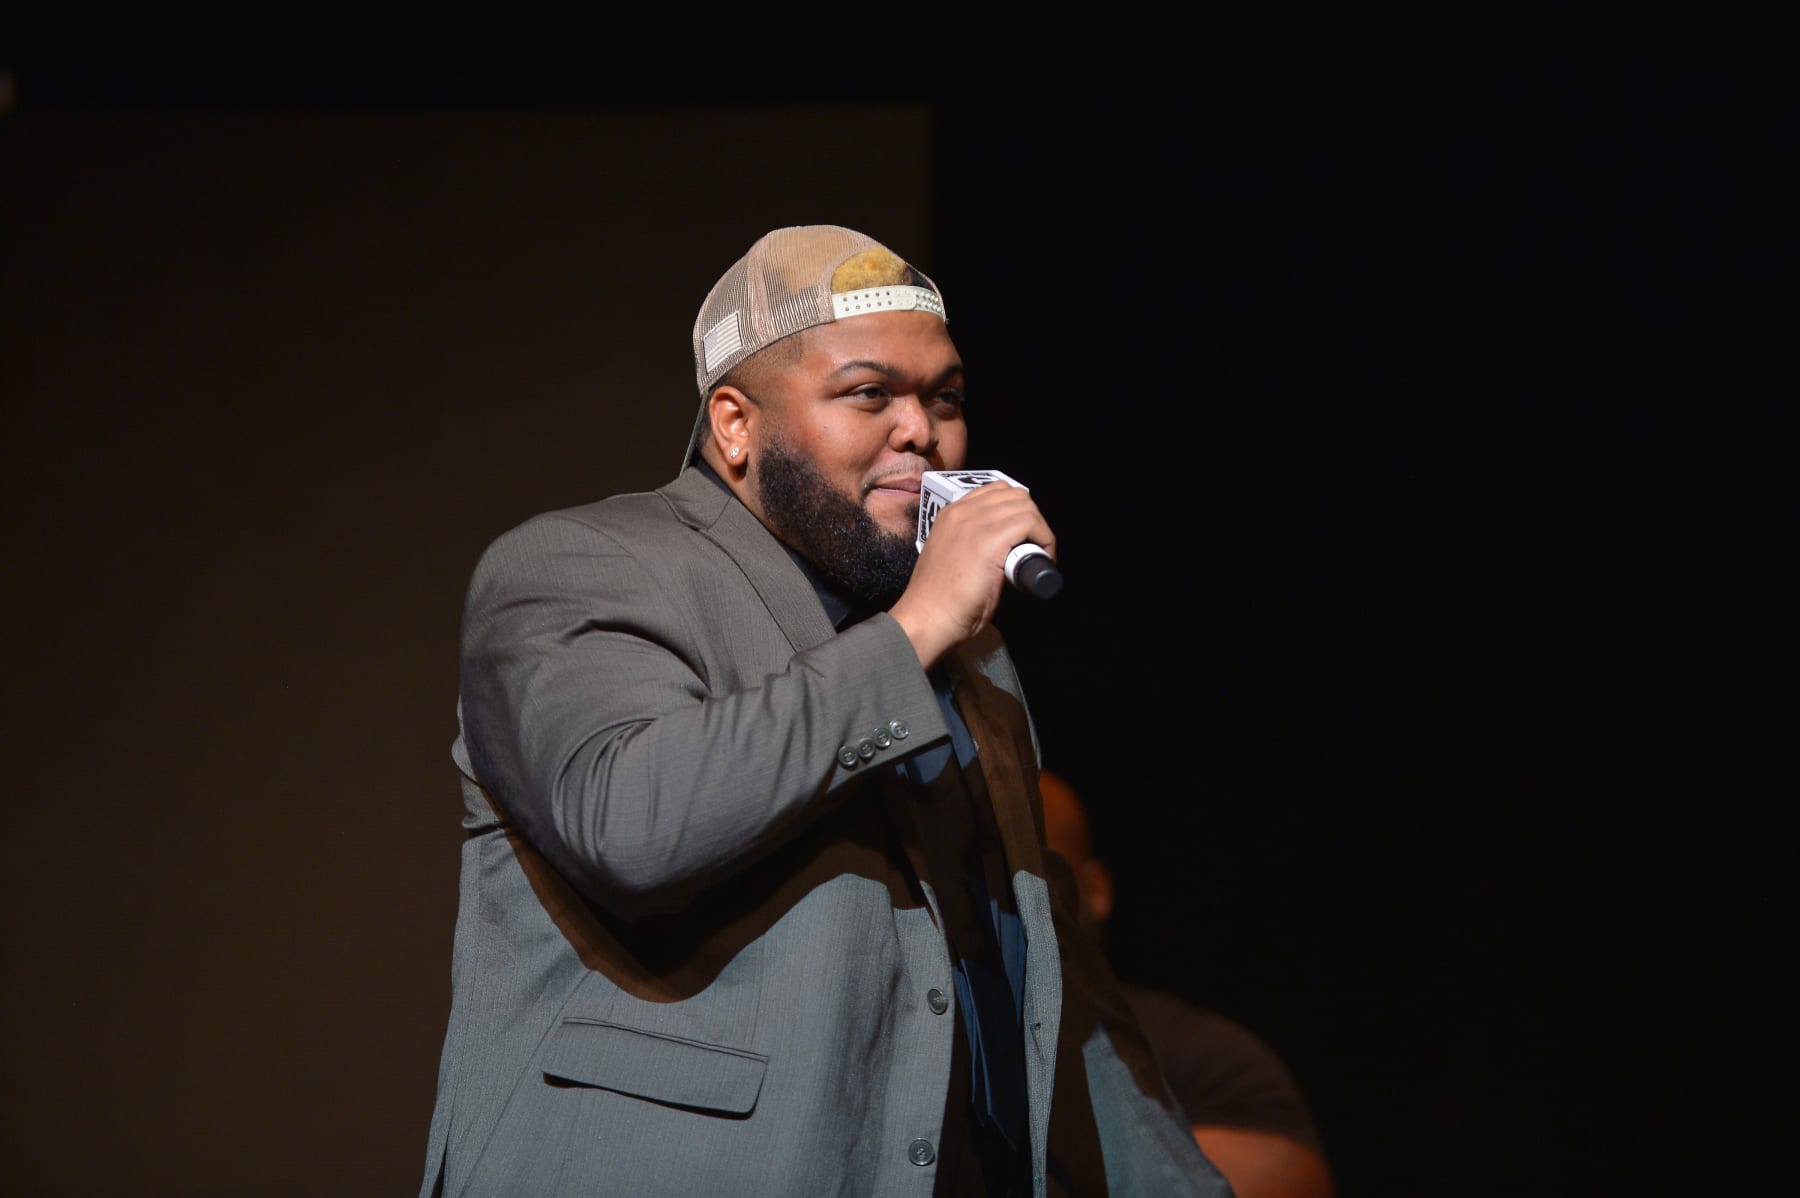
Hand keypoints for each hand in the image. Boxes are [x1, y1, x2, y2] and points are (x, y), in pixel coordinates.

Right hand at [889, 480, 1055, 668]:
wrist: (927, 618)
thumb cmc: (938, 601)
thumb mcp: (952, 558)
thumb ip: (971, 545)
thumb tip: (1003, 549)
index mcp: (950, 514)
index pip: (995, 492)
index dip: (1016, 510)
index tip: (1023, 536)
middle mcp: (961, 512)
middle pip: (1014, 495)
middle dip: (1032, 518)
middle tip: (1034, 546)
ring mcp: (975, 523)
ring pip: (1025, 506)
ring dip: (1040, 529)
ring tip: (1038, 554)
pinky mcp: (989, 540)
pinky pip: (1030, 522)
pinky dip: (1045, 538)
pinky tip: (1043, 557)